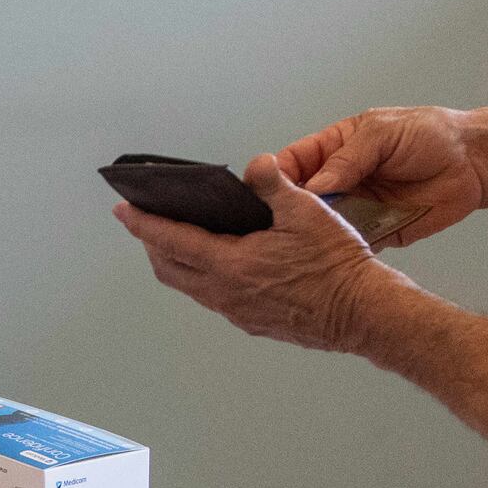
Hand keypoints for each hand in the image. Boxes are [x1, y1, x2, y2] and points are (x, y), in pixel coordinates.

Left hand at [115, 156, 404, 354]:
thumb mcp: (306, 210)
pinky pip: (216, 298)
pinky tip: (223, 262)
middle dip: (153, 244)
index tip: (123, 211)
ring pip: (192, 287)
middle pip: (170, 269)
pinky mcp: (255, 322)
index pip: (170, 240)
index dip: (142, 224)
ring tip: (181, 239)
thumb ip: (274, 183)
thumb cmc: (337, 265)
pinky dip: (205, 277)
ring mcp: (239, 312)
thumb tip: (257, 164)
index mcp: (230, 265)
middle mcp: (226, 294)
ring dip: (178, 262)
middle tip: (148, 223)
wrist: (364, 314)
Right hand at [269, 106, 487, 250]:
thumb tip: (316, 185)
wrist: (475, 163)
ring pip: (322, 225)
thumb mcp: (383, 133)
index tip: (264, 190)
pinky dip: (339, 252)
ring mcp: (357, 207)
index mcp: (336, 149)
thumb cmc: (431, 136)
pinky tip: (327, 259)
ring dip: (310, 235)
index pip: (295, 162)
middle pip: (301, 199)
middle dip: (287, 211)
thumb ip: (348, 158)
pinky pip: (350, 244)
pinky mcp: (376, 231)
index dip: (277, 175)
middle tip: (275, 225)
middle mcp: (341, 180)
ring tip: (295, 246)